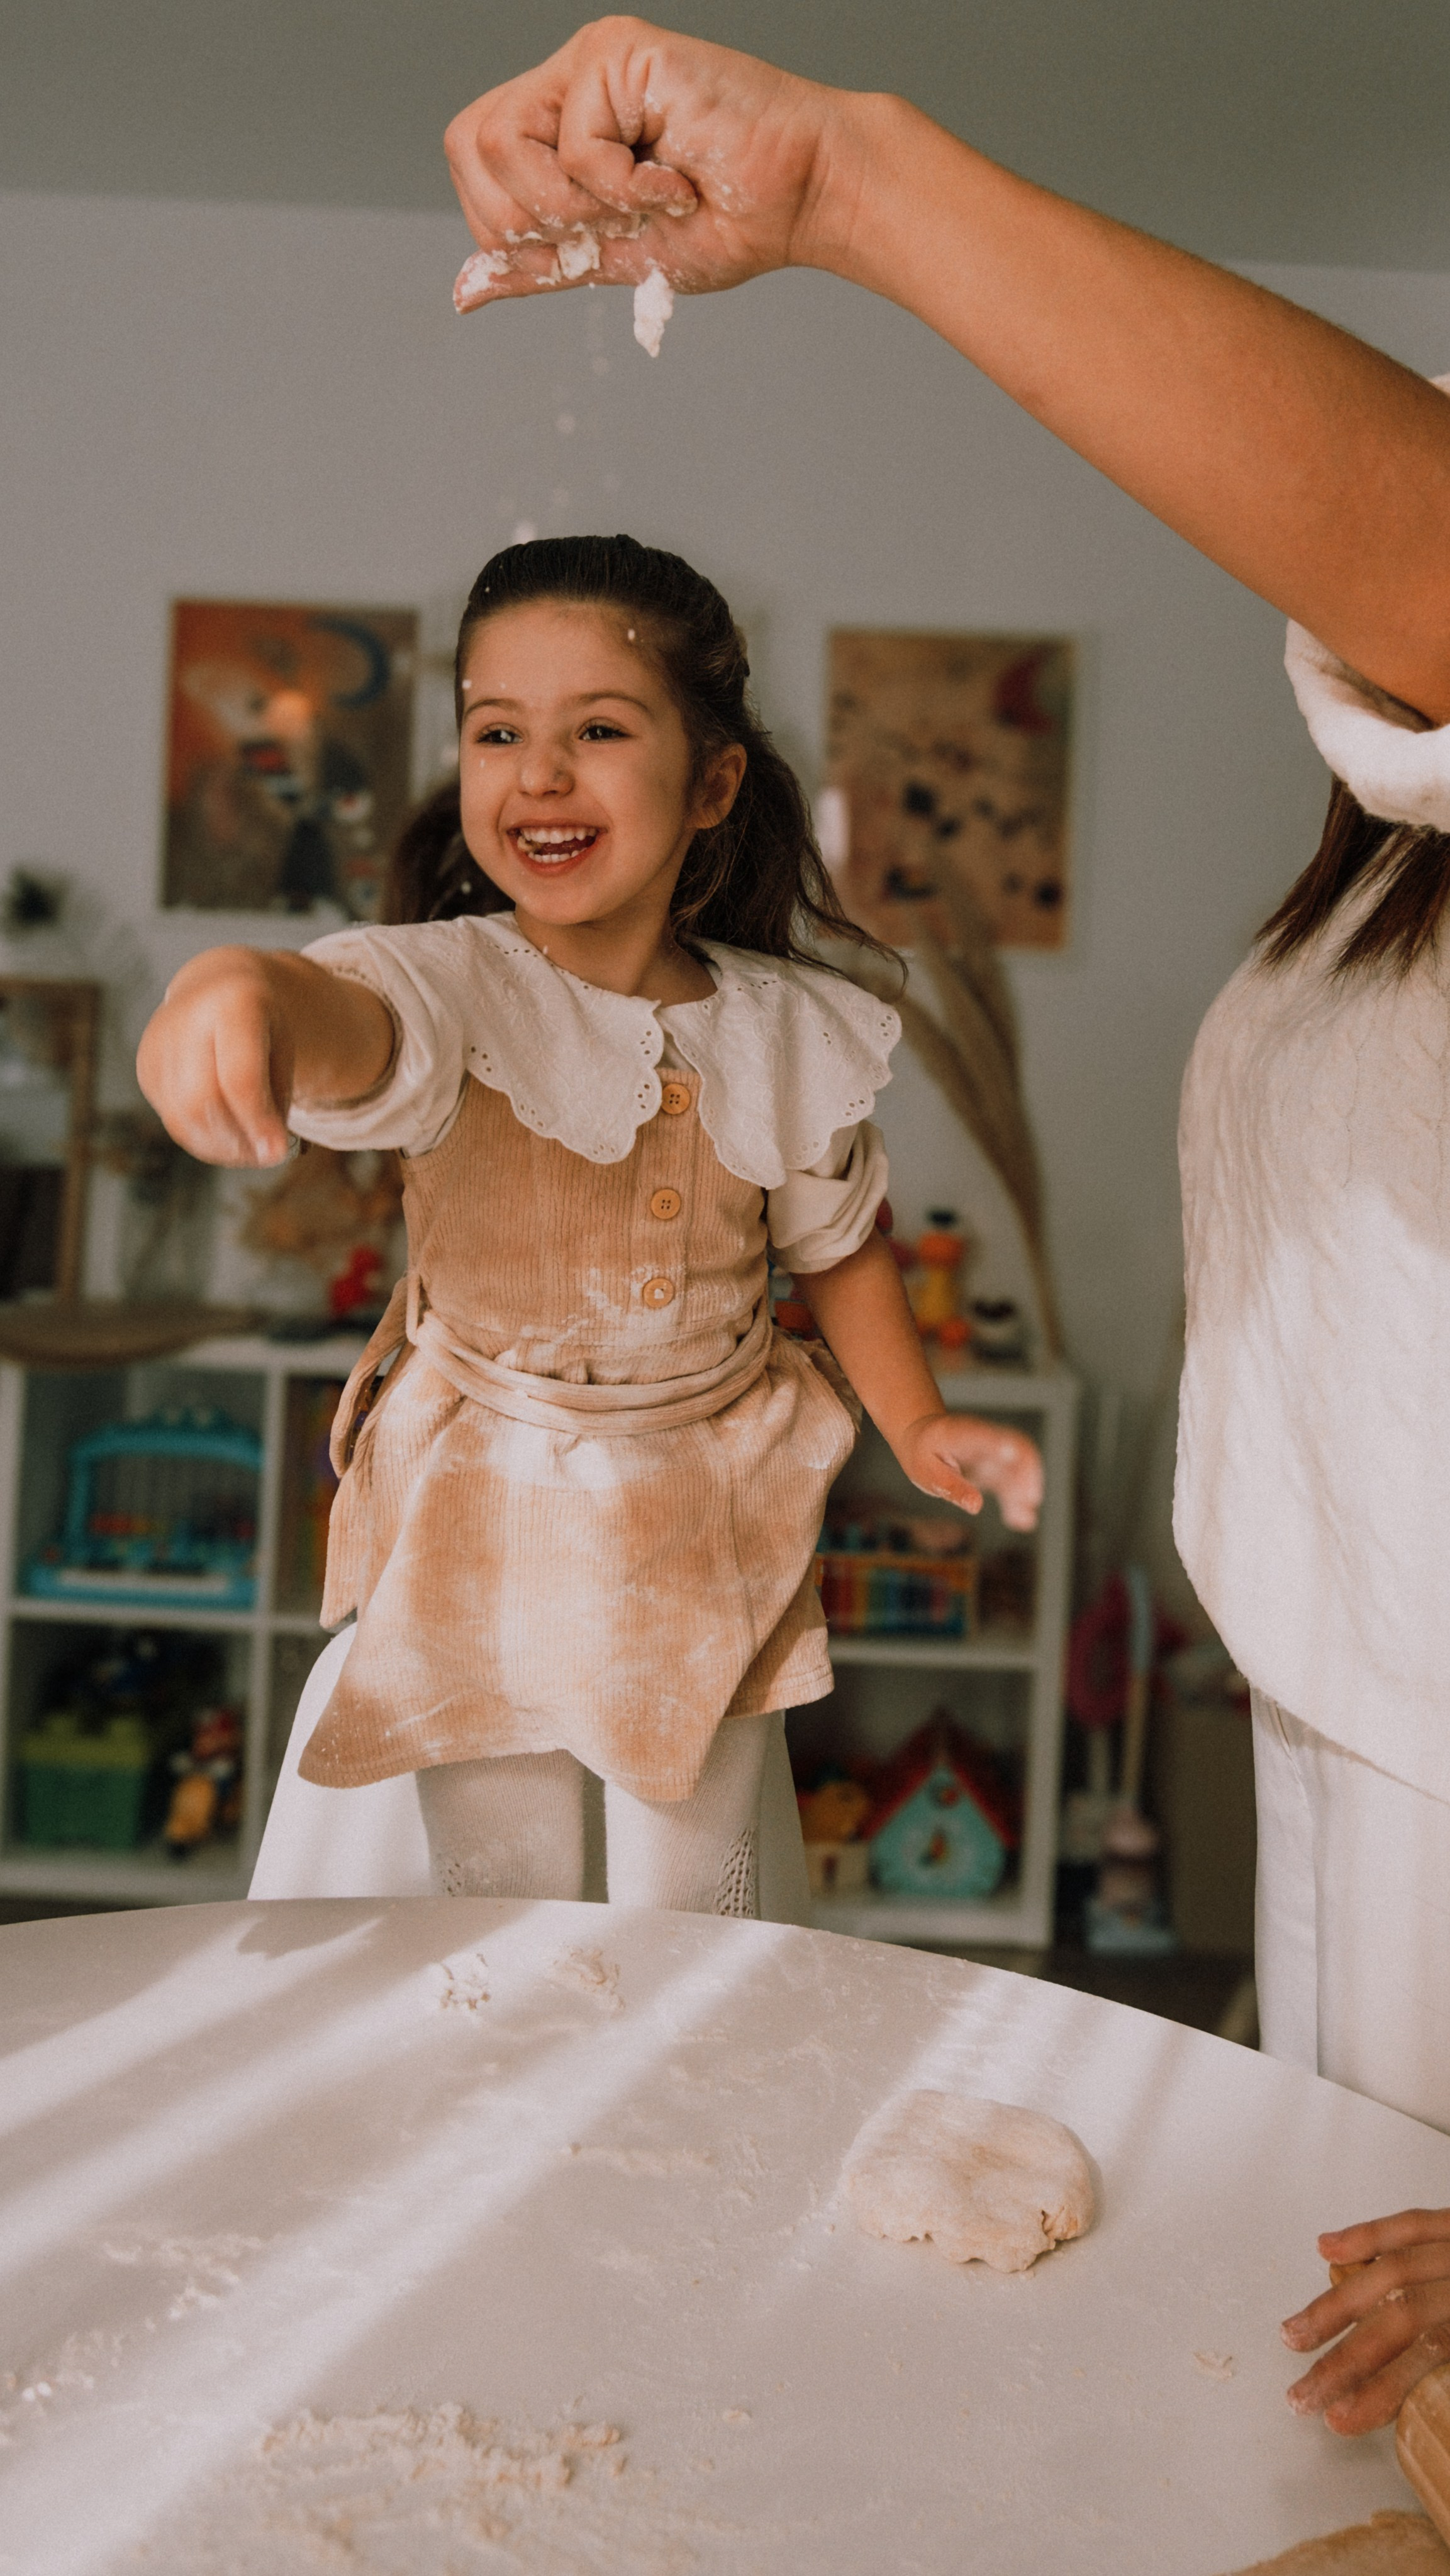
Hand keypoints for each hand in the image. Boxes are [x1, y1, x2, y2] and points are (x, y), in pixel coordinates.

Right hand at [136, 950, 391, 1168]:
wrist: (216, 988)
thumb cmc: (261, 1025)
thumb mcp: (282, 1049)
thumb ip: (276, 1097)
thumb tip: (266, 1152)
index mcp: (232, 1004)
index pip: (238, 1077)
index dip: (257, 1121)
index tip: (278, 1153)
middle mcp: (185, 1020)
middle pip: (202, 1100)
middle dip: (237, 1139)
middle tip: (266, 1155)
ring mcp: (157, 1044)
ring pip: (183, 1117)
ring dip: (221, 1146)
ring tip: (250, 1150)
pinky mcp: (145, 1067)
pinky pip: (172, 1119)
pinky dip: (203, 1139)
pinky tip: (227, 1137)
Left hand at [444, 16, 853, 310]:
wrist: (801, 199)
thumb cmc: (729, 221)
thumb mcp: (615, 259)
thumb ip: (540, 266)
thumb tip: (463, 291)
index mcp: (558, 118)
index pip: (472, 161)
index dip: (510, 224)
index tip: (593, 236)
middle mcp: (568, 79)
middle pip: (470, 145)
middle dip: (534, 217)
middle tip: (614, 220)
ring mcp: (592, 60)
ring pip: (504, 142)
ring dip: (576, 204)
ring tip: (643, 198)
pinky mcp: (622, 53)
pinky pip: (575, 145)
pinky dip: (626, 188)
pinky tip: (675, 177)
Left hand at [892, 1412, 1042, 1532]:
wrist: (922, 1438)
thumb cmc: (922, 1453)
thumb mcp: (927, 1472)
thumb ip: (952, 1487)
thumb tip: (976, 1506)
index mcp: (964, 1434)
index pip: (988, 1436)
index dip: (1002, 1445)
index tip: (1013, 1455)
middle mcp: (986, 1439)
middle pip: (1017, 1449)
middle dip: (1027, 1474)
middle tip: (1029, 1500)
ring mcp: (995, 1452)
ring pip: (1020, 1467)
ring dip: (1025, 1492)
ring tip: (1025, 1521)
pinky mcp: (998, 1466)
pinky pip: (1014, 1481)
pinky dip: (1018, 1500)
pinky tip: (1021, 1522)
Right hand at [1282, 2209, 1449, 2433]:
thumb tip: (1425, 2412)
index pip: (1428, 2351)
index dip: (1381, 2389)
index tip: (1340, 2419)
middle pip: (1400, 2313)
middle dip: (1344, 2355)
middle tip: (1303, 2392)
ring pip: (1392, 2268)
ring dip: (1337, 2301)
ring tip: (1294, 2332)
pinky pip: (1409, 2222)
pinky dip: (1365, 2235)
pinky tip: (1326, 2249)